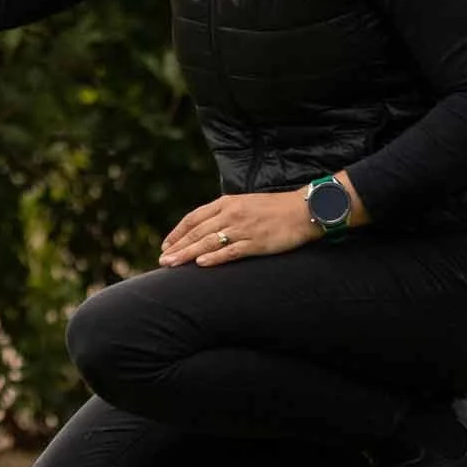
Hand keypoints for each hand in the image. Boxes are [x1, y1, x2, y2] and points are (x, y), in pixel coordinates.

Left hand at [159, 188, 317, 267]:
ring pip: (209, 242)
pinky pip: (231, 251)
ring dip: (188, 254)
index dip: (178, 232)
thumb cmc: (275, 208)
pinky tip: (201, 264)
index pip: (194, 218)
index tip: (165, 244)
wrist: (304, 210)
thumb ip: (226, 213)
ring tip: (172, 264)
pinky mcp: (256, 242)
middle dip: (177, 246)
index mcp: (227, 203)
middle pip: (197, 232)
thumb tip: (206, 227)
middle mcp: (231, 214)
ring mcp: (243, 228)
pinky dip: (214, 257)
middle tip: (162, 260)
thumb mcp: (245, 203)